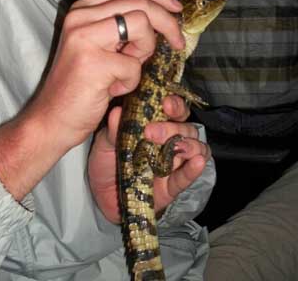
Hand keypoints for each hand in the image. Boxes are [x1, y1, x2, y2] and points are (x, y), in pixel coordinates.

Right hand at [31, 0, 184, 150]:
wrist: (51, 119)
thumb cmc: (80, 85)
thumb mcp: (100, 45)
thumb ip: (122, 26)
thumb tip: (163, 16)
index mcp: (83, 8)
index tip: (175, 9)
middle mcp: (80, 16)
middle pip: (140, 1)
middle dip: (167, 22)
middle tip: (177, 43)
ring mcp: (83, 36)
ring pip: (141, 24)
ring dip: (146, 51)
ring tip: (129, 69)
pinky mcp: (91, 61)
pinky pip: (133, 65)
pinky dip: (131, 81)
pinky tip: (113, 89)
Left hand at [88, 96, 210, 222]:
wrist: (100, 194)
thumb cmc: (106, 162)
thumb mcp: (106, 142)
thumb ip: (114, 129)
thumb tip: (117, 112)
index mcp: (155, 125)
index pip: (174, 110)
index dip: (175, 104)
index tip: (165, 103)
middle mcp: (168, 142)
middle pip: (186, 128)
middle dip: (173, 128)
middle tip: (151, 132)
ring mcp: (172, 163)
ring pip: (195, 149)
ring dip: (190, 145)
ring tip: (178, 146)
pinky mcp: (171, 186)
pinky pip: (187, 177)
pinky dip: (194, 169)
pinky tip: (197, 162)